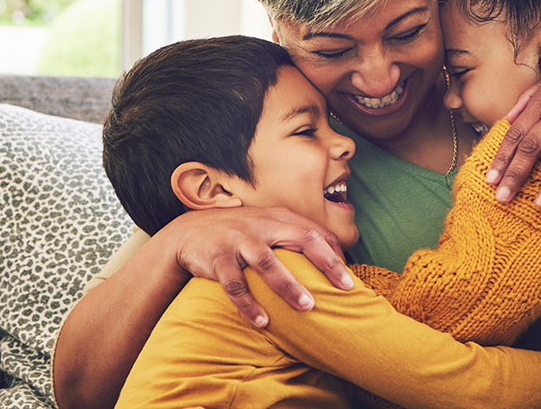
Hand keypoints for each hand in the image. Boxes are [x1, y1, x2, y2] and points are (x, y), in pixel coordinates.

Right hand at [160, 207, 355, 326]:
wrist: (189, 232)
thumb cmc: (240, 234)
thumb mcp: (267, 227)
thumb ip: (294, 237)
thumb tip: (332, 260)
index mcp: (279, 218)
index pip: (316, 231)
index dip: (336, 252)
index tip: (350, 277)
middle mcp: (262, 226)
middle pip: (301, 239)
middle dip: (326, 263)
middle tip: (345, 287)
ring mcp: (239, 241)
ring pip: (267, 262)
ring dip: (288, 286)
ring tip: (308, 307)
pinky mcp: (217, 258)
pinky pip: (235, 284)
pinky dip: (248, 305)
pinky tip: (263, 322)